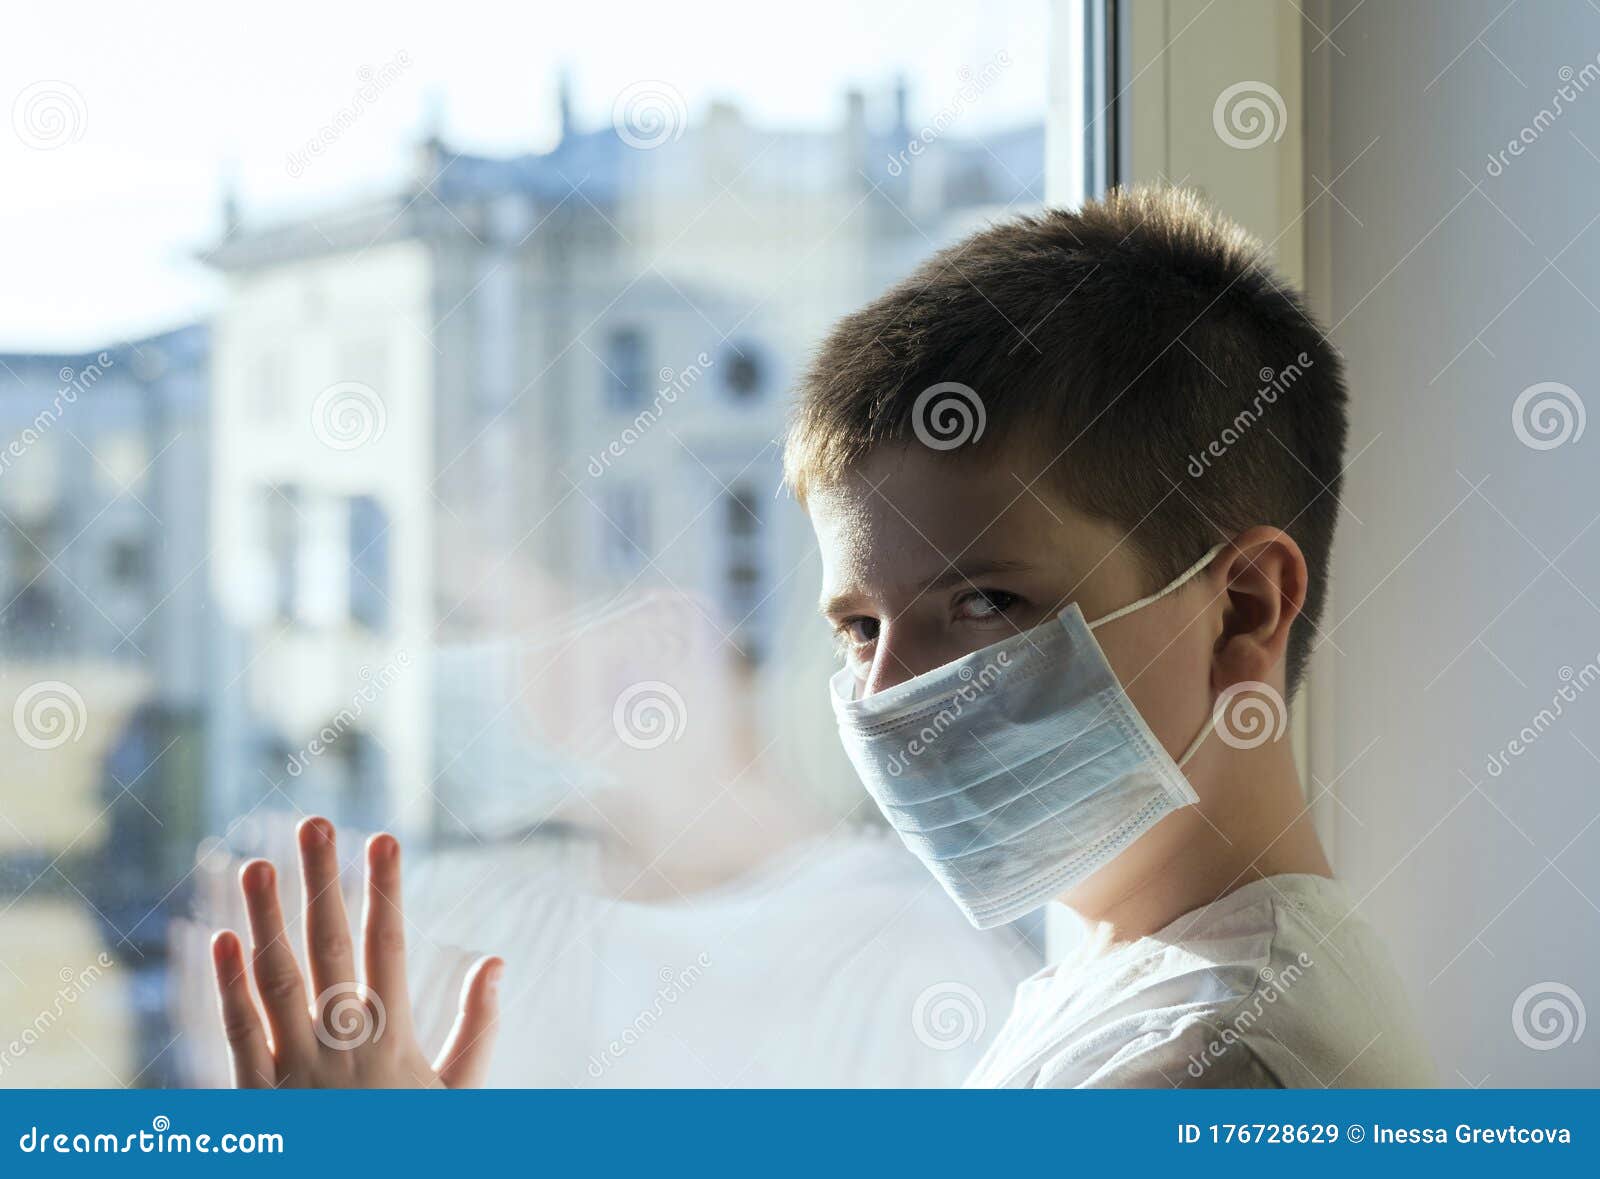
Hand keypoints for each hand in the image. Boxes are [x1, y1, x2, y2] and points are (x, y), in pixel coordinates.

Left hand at [209, 816, 502, 1087]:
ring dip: (266, 920)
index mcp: (392, 1040)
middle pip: (329, 948)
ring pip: (276, 980)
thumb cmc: (413, 1146)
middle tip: (315, 822)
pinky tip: (223, 941)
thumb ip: (476, 1029)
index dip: (386, 890)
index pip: (388, 946)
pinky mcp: (256, 1099)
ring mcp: (293, 1071)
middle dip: (323, 883)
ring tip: (259, 863)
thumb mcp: (457, 1096)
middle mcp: (341, 1046)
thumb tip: (495, 960)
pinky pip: (238, 1035)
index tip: (384, 837)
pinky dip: (229, 988)